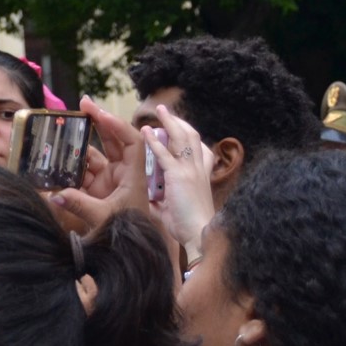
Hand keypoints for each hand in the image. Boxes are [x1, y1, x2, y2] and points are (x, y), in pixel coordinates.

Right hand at [49, 97, 146, 232]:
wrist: (133, 253)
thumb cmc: (128, 233)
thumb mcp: (104, 218)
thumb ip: (80, 204)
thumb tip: (54, 194)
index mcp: (134, 176)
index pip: (132, 142)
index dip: (118, 126)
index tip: (100, 114)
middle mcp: (124, 174)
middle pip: (115, 140)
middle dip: (100, 121)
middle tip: (83, 103)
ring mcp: (111, 181)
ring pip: (97, 153)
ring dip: (83, 139)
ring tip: (67, 124)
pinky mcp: (98, 190)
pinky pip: (85, 170)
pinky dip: (73, 162)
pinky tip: (59, 155)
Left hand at [142, 103, 215, 258]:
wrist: (199, 235)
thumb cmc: (189, 226)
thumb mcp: (175, 208)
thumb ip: (163, 199)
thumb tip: (153, 198)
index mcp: (200, 176)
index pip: (199, 149)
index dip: (189, 136)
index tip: (178, 127)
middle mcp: (197, 169)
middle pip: (191, 137)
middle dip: (179, 122)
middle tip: (166, 111)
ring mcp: (190, 171)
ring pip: (182, 138)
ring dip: (170, 122)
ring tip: (160, 110)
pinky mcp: (179, 176)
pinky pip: (165, 154)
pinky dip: (154, 141)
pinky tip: (145, 131)